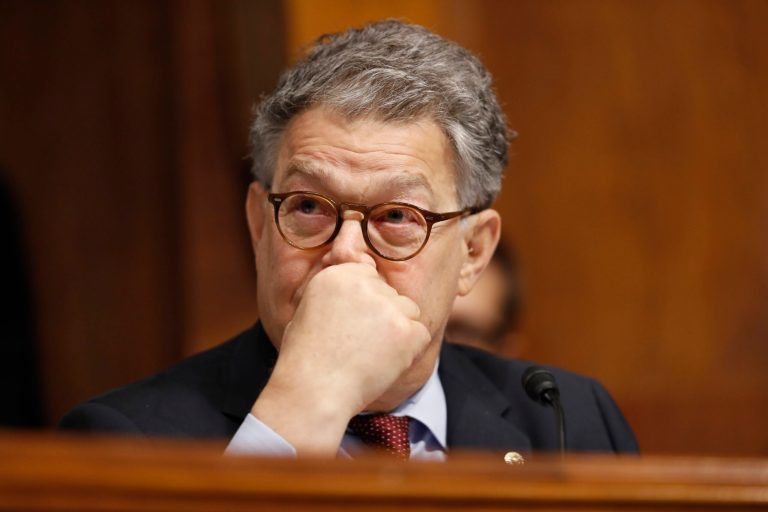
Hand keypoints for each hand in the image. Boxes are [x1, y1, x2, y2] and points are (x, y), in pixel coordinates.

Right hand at [251, 263, 430, 455]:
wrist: (314, 390)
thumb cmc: (307, 358)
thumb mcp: (308, 310)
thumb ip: (338, 291)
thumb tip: (363, 279)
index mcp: (338, 274)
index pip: (371, 278)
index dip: (366, 304)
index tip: (353, 325)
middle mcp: (364, 284)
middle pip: (392, 294)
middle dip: (383, 317)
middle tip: (361, 345)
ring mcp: (387, 306)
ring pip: (410, 311)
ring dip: (399, 331)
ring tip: (371, 355)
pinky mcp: (405, 330)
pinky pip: (421, 334)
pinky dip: (410, 351)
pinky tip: (385, 363)